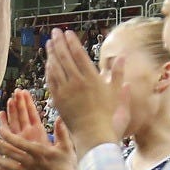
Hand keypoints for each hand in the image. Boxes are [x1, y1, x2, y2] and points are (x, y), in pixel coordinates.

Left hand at [0, 91, 82, 169]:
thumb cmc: (66, 164)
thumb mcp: (66, 147)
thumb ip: (62, 132)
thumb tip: (60, 117)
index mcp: (40, 153)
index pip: (20, 143)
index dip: (8, 135)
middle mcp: (31, 163)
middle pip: (9, 152)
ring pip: (6, 164)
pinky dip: (0, 168)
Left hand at [46, 29, 126, 156]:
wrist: (95, 137)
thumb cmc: (110, 117)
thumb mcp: (117, 94)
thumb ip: (118, 74)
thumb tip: (121, 57)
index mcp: (92, 79)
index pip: (79, 55)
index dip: (72, 42)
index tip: (67, 33)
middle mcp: (77, 83)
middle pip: (65, 57)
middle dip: (59, 43)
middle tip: (55, 32)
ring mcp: (66, 92)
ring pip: (56, 68)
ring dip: (52, 54)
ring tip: (49, 43)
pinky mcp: (58, 101)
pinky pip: (51, 81)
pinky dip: (49, 70)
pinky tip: (48, 64)